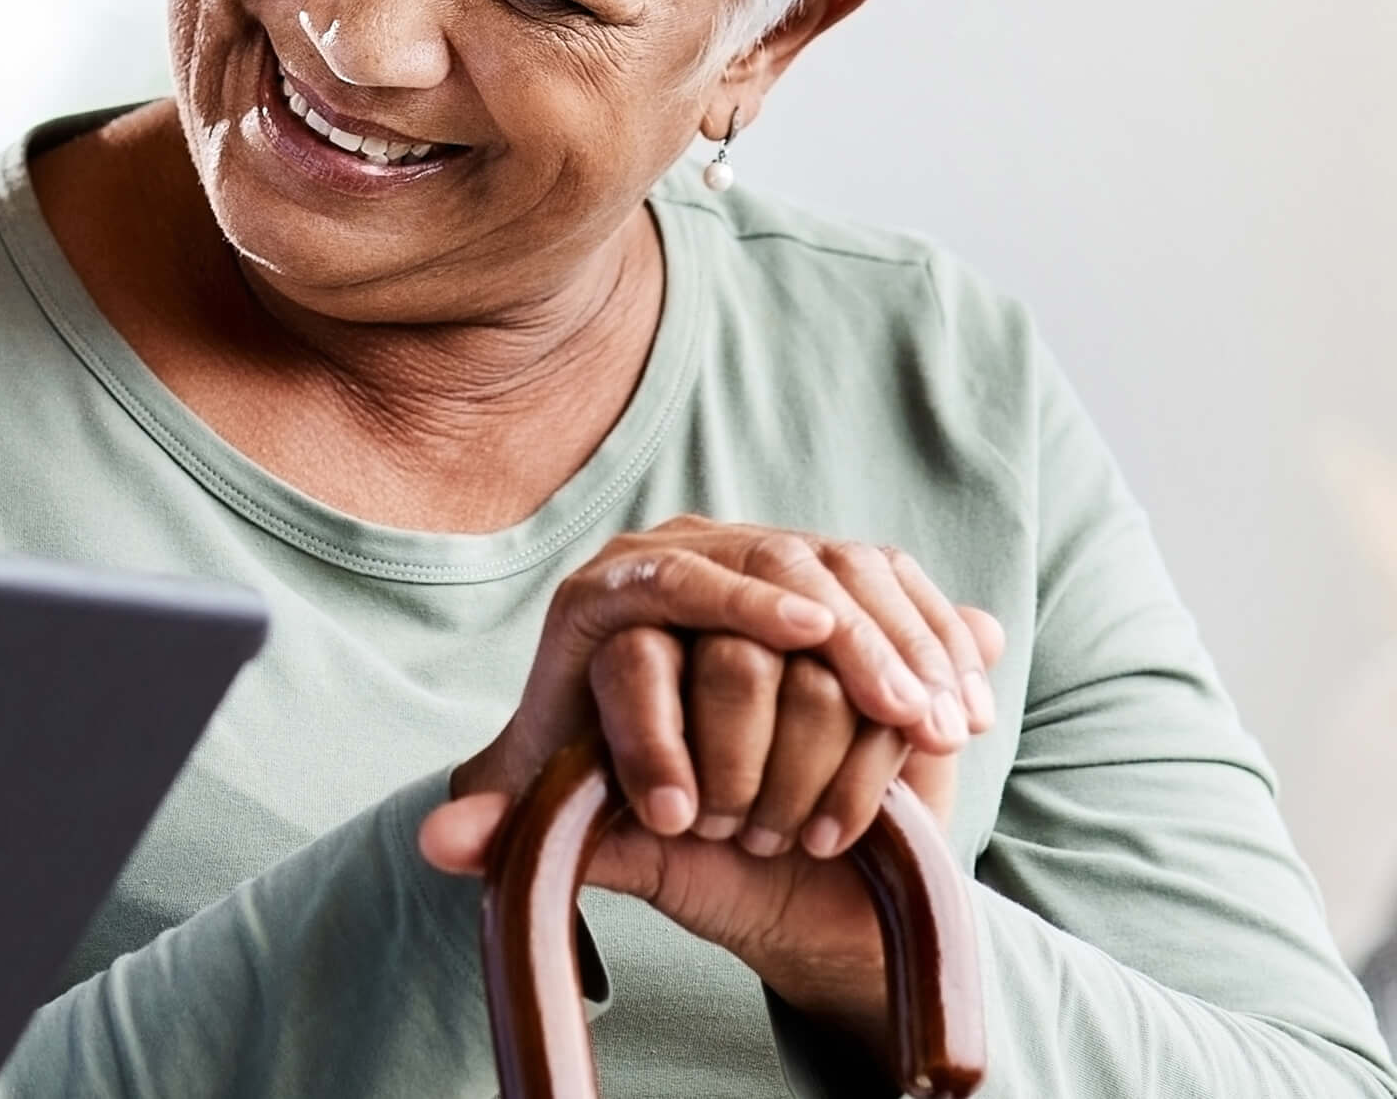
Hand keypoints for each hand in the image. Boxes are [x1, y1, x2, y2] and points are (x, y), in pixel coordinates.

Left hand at [446, 518, 997, 831]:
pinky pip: (898, 586)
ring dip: (901, 646)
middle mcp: (679, 556)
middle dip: (842, 635)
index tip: (800, 636)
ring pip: (845, 568)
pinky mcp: (837, 579)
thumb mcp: (572, 823)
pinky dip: (937, 643)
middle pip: (771, 561)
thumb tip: (439, 845)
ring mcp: (764, 557)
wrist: (704, 796)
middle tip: (893, 704)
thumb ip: (510, 831)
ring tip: (933, 722)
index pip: (661, 580)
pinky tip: (963, 710)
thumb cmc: (627, 810)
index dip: (732, 603)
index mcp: (601, 600)